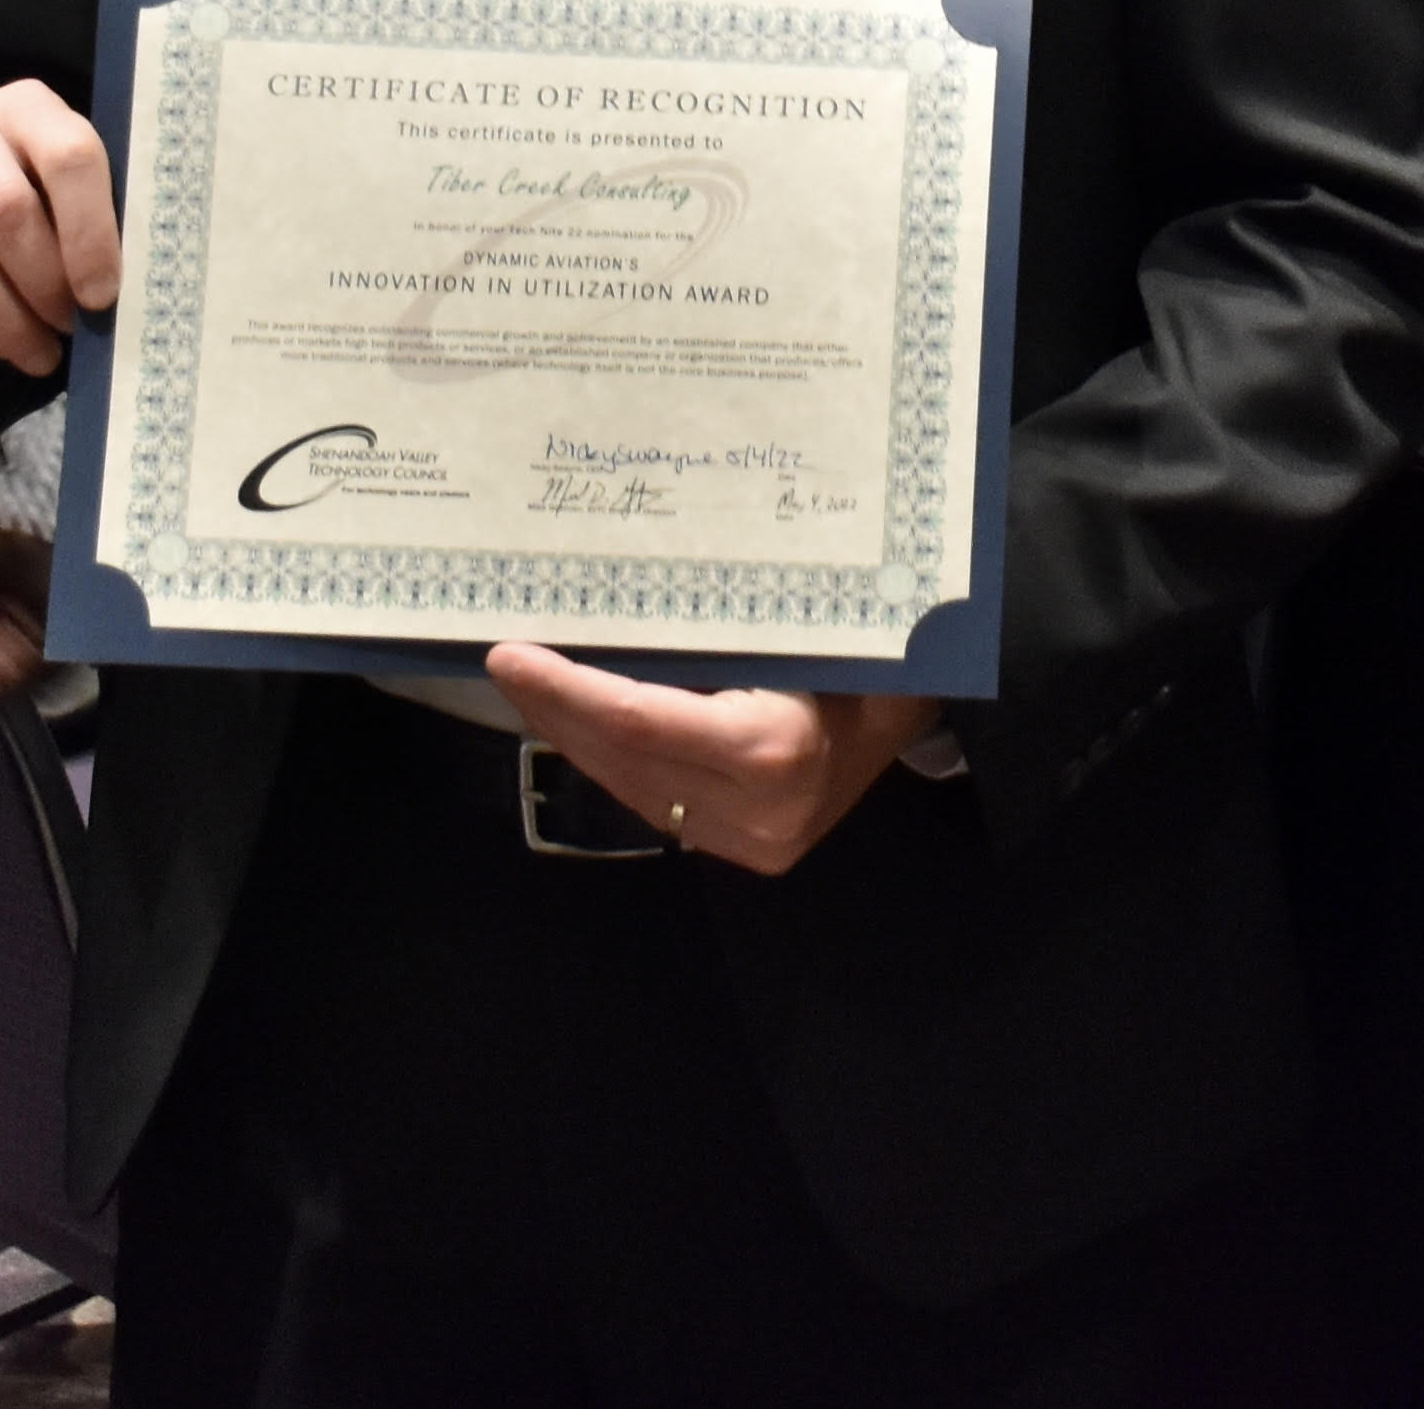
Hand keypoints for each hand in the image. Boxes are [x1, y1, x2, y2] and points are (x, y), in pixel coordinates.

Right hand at [0, 81, 117, 373]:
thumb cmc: (21, 186)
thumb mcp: (61, 186)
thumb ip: (90, 218)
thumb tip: (105, 295)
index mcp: (24, 102)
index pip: (68, 156)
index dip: (89, 234)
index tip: (99, 297)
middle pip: (5, 209)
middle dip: (41, 286)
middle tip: (63, 330)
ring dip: (1, 318)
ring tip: (33, 350)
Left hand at [485, 645, 935, 875]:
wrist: (921, 721)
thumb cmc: (875, 654)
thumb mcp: (812, 626)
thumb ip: (732, 622)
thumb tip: (627, 576)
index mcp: (774, 750)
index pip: (639, 721)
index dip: (566, 688)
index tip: (510, 653)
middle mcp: (755, 810)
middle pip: (620, 757)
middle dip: (553, 708)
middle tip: (502, 658)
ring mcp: (744, 839)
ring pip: (626, 783)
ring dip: (570, 732)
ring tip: (527, 682)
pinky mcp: (736, 846)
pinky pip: (649, 796)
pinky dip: (607, 754)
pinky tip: (578, 716)